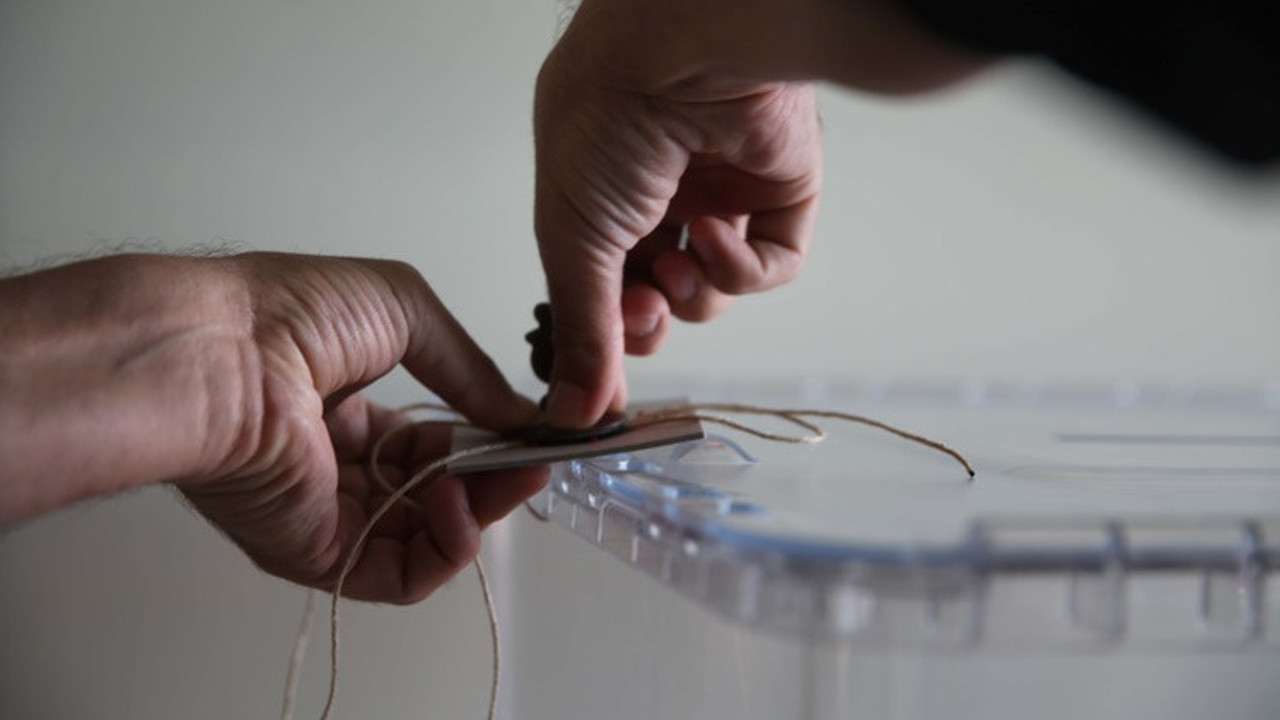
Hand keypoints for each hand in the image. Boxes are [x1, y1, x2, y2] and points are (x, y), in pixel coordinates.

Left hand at [0, 252, 544, 602]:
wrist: (222, 355)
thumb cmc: (295, 314)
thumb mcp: (406, 310)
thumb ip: (470, 369)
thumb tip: (520, 416)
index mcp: (346, 409)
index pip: (430, 441)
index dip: (483, 438)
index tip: (531, 432)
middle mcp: (338, 466)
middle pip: (436, 491)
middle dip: (494, 476)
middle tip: (534, 460)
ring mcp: (330, 514)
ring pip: (428, 537)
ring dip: (481, 510)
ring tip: (504, 476)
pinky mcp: (322, 555)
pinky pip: (403, 575)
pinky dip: (449, 547)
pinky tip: (458, 502)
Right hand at [533, 0, 989, 427]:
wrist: (683, 53)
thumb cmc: (606, 120)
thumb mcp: (572, 239)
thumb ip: (581, 332)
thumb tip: (573, 413)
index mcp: (597, 193)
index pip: (600, 284)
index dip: (603, 328)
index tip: (597, 374)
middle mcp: (658, 193)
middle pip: (658, 296)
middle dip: (648, 319)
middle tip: (642, 313)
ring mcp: (720, 192)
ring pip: (712, 289)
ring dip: (694, 292)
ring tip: (677, 260)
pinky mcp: (777, 194)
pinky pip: (768, 263)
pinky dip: (742, 266)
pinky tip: (716, 233)